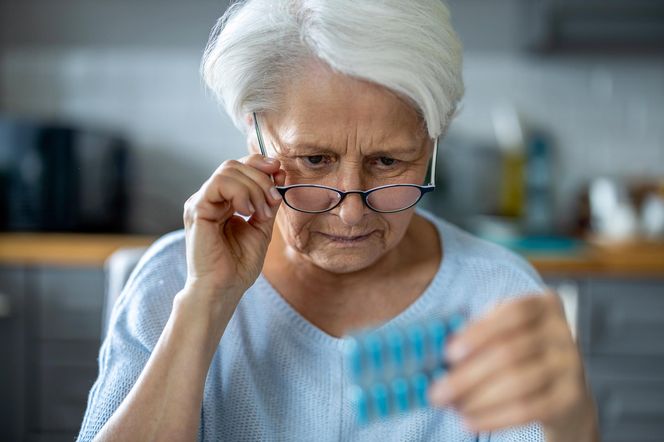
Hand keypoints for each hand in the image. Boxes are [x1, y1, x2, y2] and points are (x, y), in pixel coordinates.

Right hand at [182, 154, 284, 298]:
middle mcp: (209, 198)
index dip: (260, 164)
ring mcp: (201, 202)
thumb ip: (267, 201)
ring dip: (254, 188)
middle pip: (235, 165)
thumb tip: (278, 173)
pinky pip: (218, 183)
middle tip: (273, 201)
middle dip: (261, 178)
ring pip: (228, 170)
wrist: (224, 288)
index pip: (239, 168)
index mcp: (223, 201)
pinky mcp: (196, 209)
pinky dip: (240, 192)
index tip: (279, 172)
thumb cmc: (239, 265)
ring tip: (261, 212)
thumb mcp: (262, 226)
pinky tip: (247, 211)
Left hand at [428, 293, 597, 439]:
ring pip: (518, 384)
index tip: (449, 353)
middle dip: (467, 376)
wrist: (564, 394)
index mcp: (544, 305)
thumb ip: (478, 334)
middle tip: (437, 393)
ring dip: (477, 399)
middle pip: (510, 353)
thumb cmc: (520, 355)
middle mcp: (563, 332)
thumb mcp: (505, 333)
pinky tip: (470, 421)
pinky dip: (493, 418)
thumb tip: (441, 351)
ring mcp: (571, 366)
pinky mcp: (571, 398)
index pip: (514, 312)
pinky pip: (528, 410)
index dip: (479, 332)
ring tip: (452, 407)